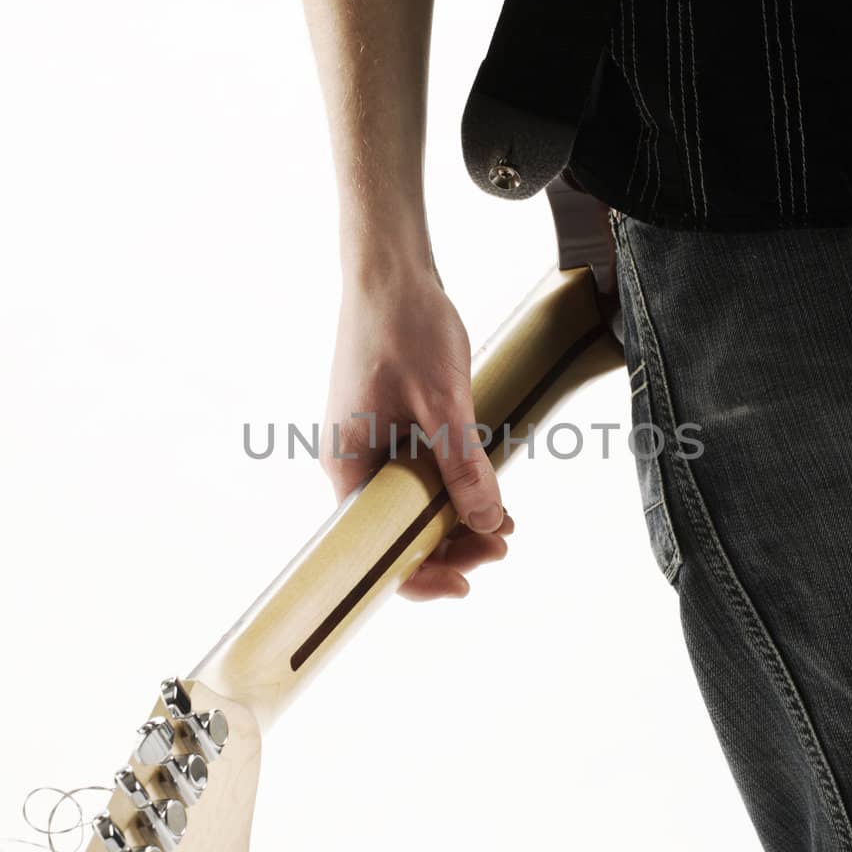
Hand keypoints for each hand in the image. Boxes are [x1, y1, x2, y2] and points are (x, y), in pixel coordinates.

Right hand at [322, 262, 512, 599]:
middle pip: (394, 529)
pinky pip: (413, 472)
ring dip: (454, 515)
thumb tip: (487, 522)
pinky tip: (484, 485)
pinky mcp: (384, 424)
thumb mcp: (445, 402)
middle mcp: (349, 460)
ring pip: (408, 502)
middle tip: (503, 543)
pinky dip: (448, 485)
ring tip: (503, 521)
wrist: (390, 268)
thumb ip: (463, 466)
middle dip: (449, 544)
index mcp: (347, 464)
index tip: (466, 583)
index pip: (373, 548)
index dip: (419, 575)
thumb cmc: (406, 326)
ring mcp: (365, 441)